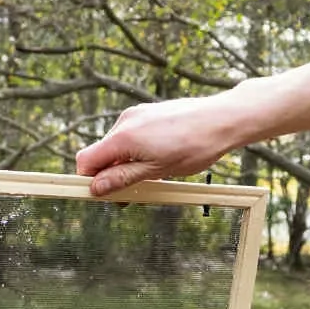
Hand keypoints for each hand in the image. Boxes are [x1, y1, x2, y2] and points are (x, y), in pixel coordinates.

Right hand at [75, 93, 259, 196]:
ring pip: (119, 146)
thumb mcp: (156, 170)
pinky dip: (139, 151)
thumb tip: (95, 188)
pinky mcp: (150, 113)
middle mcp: (125, 121)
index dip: (90, 181)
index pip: (86, 160)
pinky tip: (162, 160)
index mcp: (122, 136)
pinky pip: (134, 136)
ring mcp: (138, 114)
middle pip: (102, 154)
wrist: (223, 119)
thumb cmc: (195, 145)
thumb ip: (122, 178)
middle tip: (135, 193)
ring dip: (128, 164)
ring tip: (156, 176)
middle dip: (112, 175)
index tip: (104, 196)